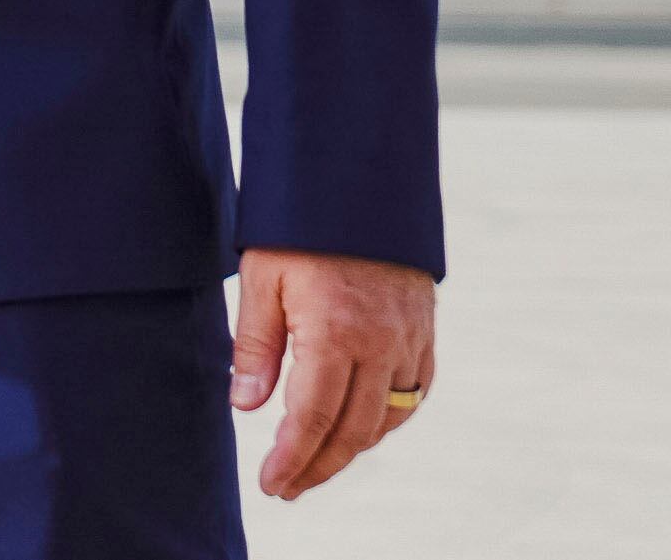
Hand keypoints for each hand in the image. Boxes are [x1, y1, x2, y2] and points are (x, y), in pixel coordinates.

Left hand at [232, 246, 433, 499]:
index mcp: (335, 333)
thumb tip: (246, 406)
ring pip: (387, 417)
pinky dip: (388, 419)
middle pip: (352, 430)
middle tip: (288, 487)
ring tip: (317, 461)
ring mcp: (409, 340)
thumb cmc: (301, 228)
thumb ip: (255, 346)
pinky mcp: (424, 332)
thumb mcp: (261, 277)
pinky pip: (413, 393)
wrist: (361, 183)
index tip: (272, 485)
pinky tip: (362, 426)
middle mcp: (380, 344)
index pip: (312, 418)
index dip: (292, 458)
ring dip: (353, 447)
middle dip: (319, 466)